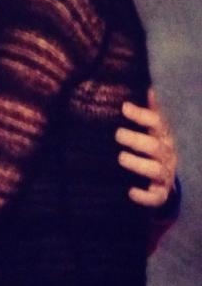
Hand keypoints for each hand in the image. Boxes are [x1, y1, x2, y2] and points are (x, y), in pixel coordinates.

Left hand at [116, 88, 177, 206]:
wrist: (166, 184)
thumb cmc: (155, 151)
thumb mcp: (156, 132)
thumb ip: (152, 113)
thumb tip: (150, 87)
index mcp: (164, 138)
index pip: (157, 123)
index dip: (142, 115)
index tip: (124, 107)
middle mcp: (167, 156)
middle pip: (155, 147)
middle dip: (137, 140)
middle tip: (118, 134)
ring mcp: (165, 176)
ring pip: (156, 170)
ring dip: (139, 164)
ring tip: (121, 158)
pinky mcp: (160, 195)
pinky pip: (155, 197)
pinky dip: (144, 196)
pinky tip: (131, 192)